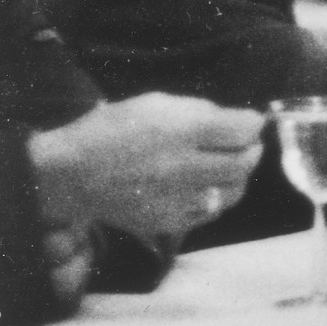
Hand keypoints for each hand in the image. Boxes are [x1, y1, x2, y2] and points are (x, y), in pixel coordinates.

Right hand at [26, 93, 263, 236]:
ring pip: (234, 192)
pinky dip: (215, 197)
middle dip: (251, 150)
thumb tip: (242, 121)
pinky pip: (211, 211)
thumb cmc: (114, 130)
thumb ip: (203, 111)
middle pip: (244, 163)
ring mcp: (177, 199)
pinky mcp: (170, 222)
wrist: (72, 174)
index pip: (244, 130)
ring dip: (237, 176)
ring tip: (224, 164)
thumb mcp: (158, 103)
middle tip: (243, 144)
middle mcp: (183, 167)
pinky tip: (202, 184)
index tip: (250, 122)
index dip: (254, 124)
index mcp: (181, 131)